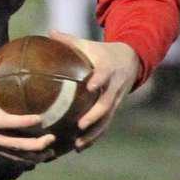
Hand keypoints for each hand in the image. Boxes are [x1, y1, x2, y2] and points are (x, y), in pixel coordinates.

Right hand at [0, 54, 52, 162]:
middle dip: (33, 144)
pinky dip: (19, 157)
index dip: (24, 121)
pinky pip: (4, 154)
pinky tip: (32, 156)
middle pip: (13, 144)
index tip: (40, 118)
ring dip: (29, 154)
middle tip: (50, 138)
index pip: (7, 122)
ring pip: (10, 153)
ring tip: (47, 151)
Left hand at [47, 31, 142, 151]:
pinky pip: (105, 124)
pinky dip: (94, 136)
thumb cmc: (102, 51)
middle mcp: (114, 86)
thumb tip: (48, 32)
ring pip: (107, 119)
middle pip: (107, 103)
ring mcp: (116, 99)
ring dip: (94, 133)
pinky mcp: (115, 108)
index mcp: (108, 68)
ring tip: (78, 145)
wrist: (131, 60)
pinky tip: (80, 147)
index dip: (99, 80)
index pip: (105, 74)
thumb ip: (68, 40)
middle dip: (95, 115)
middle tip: (80, 125)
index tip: (91, 86)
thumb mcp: (89, 44)